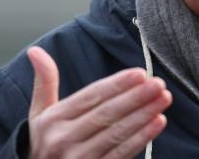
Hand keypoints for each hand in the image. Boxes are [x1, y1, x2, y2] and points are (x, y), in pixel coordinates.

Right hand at [26, 46, 171, 158]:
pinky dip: (141, 138)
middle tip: (158, 83)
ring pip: (117, 134)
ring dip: (143, 115)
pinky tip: (158, 122)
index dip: (116, 84)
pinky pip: (121, 154)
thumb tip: (35, 51)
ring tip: (164, 99)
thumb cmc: (44, 141)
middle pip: (106, 114)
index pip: (90, 97)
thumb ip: (44, 81)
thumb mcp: (39, 113)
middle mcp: (64, 140)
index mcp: (53, 120)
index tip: (140, 73)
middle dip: (135, 97)